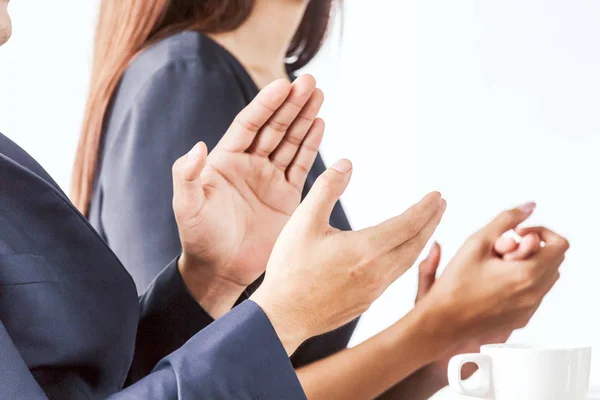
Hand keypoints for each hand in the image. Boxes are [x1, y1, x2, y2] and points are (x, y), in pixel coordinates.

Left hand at [172, 75, 324, 315]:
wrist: (220, 269)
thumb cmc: (199, 237)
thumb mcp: (187, 206)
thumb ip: (188, 175)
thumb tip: (198, 146)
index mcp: (225, 160)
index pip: (249, 124)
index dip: (266, 104)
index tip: (283, 85)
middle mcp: (249, 164)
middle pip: (274, 127)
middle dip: (291, 104)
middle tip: (309, 82)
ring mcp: (269, 178)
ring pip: (291, 141)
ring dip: (305, 118)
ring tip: (318, 94)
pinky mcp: (287, 196)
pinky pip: (301, 165)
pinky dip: (311, 145)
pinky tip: (320, 124)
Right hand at [251, 160, 446, 354]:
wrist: (282, 316)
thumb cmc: (290, 269)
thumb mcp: (303, 221)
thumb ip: (327, 189)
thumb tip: (347, 164)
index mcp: (365, 250)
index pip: (407, 224)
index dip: (424, 208)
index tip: (437, 195)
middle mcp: (377, 272)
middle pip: (415, 244)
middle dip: (431, 222)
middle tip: (441, 205)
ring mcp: (373, 291)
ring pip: (407, 262)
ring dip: (421, 241)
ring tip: (427, 226)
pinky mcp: (366, 302)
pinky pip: (395, 276)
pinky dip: (406, 259)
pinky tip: (400, 253)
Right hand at [414, 204, 568, 370]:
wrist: (441, 324)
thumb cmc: (453, 287)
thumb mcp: (476, 242)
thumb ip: (505, 219)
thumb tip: (528, 207)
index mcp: (526, 275)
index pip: (558, 244)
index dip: (538, 231)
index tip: (516, 234)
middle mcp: (533, 295)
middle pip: (552, 261)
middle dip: (531, 249)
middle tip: (502, 249)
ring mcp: (527, 310)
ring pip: (543, 279)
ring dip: (526, 266)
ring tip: (495, 266)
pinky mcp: (519, 320)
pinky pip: (532, 296)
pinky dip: (519, 283)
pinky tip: (493, 282)